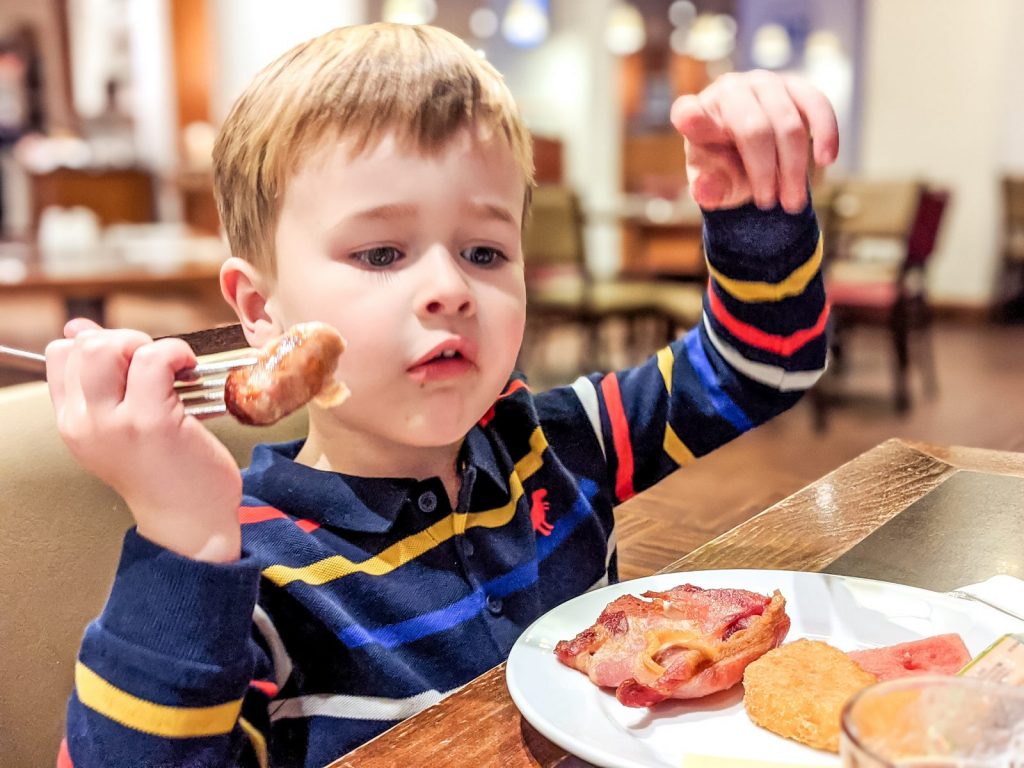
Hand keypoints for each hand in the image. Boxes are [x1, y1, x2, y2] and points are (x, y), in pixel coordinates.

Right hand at [46, 319, 242, 561]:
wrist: (191, 519)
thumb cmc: (165, 470)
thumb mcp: (119, 426)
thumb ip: (102, 381)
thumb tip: (79, 327)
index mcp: (73, 423)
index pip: (61, 355)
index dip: (99, 343)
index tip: (132, 361)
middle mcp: (85, 423)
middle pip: (83, 345)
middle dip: (124, 338)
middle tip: (155, 363)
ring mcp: (115, 423)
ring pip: (110, 346)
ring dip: (149, 344)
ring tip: (172, 367)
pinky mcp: (152, 421)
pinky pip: (155, 359)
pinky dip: (176, 352)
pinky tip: (188, 369)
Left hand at [670, 70, 838, 212]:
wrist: (755, 155)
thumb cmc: (726, 168)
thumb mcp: (714, 183)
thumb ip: (708, 190)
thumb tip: (705, 193)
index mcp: (695, 114)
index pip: (687, 113)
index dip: (691, 117)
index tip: (690, 121)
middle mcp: (728, 90)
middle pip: (754, 130)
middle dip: (766, 173)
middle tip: (771, 204)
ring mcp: (764, 83)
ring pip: (789, 124)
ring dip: (795, 168)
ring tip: (793, 201)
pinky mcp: (796, 85)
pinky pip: (816, 104)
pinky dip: (825, 133)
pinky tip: (826, 160)